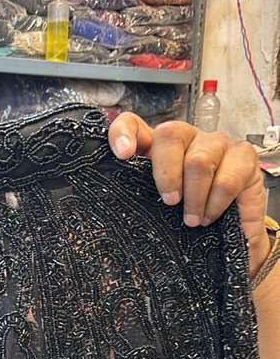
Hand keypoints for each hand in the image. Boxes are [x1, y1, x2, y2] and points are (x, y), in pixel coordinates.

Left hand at [108, 113, 269, 276]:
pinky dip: (216, 203)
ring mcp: (217, 144)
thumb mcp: (161, 213)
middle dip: (166, 173)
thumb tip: (114, 215)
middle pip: (169, 134)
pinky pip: (227, 179)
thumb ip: (142, 203)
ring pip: (199, 160)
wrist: (234, 233)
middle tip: (170, 202)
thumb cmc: (192, 216)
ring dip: (194, 197)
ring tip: (193, 221)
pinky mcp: (244, 157)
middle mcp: (188, 139)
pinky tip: (211, 216)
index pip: (133, 125)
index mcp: (159, 149)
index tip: (122, 155)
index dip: (124, 133)